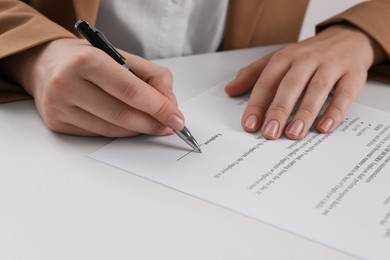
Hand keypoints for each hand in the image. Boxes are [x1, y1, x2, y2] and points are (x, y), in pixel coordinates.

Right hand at [6, 38, 183, 136]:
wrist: (47, 64)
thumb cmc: (88, 60)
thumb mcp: (122, 57)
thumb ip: (153, 77)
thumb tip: (170, 104)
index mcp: (88, 61)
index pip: (132, 91)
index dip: (159, 108)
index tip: (177, 118)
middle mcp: (68, 84)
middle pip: (122, 114)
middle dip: (152, 124)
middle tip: (169, 126)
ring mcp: (60, 106)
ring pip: (111, 129)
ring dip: (138, 131)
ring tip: (153, 126)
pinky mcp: (57, 123)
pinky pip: (99, 134)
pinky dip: (120, 132)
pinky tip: (129, 126)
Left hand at [225, 24, 385, 139]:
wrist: (347, 39)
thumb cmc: (307, 56)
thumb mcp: (278, 60)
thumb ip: (253, 75)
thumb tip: (230, 89)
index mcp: (285, 57)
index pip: (266, 82)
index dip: (257, 105)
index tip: (249, 125)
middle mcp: (306, 59)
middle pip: (290, 86)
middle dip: (278, 111)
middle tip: (270, 133)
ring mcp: (331, 66)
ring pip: (316, 90)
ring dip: (304, 114)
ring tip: (293, 134)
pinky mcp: (353, 75)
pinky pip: (344, 94)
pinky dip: (334, 112)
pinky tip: (324, 128)